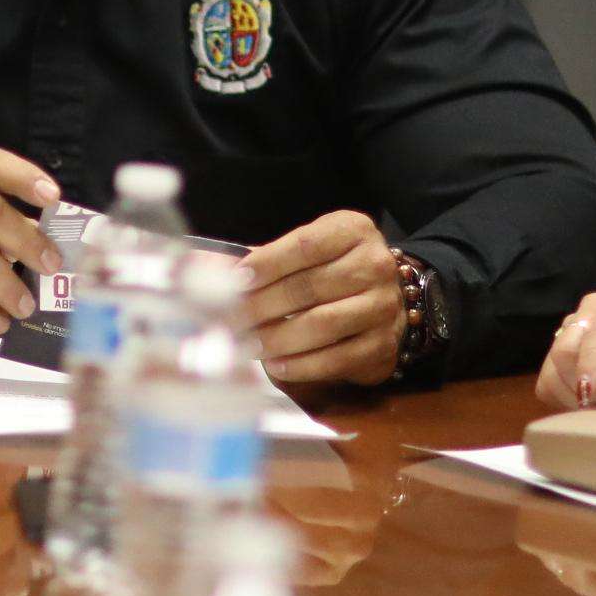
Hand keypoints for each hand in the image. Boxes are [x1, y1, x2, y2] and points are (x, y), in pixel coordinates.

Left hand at [241, 211, 403, 386]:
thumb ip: (265, 259)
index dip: (267, 264)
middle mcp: (375, 264)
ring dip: (278, 337)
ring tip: (249, 343)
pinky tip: (276, 364)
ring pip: (322, 323)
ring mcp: (383, 306)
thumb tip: (209, 268)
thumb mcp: (308, 252)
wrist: (386, 301)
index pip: (305, 246)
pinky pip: (336, 358)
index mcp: (353, 231)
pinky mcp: (383, 345)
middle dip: (263, 306)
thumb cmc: (334, 272)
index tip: (236, 281)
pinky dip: (301, 365)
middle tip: (232, 319)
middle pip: (309, 287)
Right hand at [534, 286, 595, 410]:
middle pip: (566, 347)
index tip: (589, 399)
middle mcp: (594, 307)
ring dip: (573, 391)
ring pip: (554, 363)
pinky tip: (591, 397)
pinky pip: (550, 374)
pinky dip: (565, 393)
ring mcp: (575, 323)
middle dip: (580, 384)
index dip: (590, 366)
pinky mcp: (565, 342)